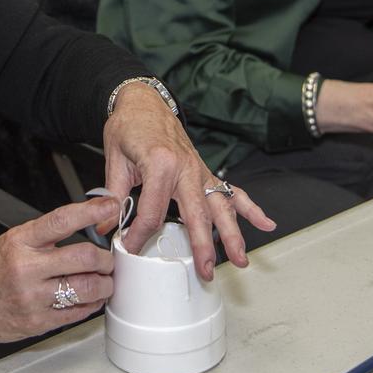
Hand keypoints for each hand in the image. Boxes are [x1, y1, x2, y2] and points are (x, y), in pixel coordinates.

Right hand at [0, 197, 118, 362]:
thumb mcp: (10, 241)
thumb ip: (44, 236)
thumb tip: (82, 223)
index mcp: (20, 242)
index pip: (62, 220)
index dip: (92, 211)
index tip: (110, 206)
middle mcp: (27, 269)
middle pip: (84, 257)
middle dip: (105, 259)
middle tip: (107, 259)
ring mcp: (33, 298)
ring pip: (87, 288)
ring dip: (104, 284)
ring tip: (103, 281)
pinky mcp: (39, 322)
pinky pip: (78, 312)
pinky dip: (91, 304)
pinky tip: (88, 299)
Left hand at [102, 83, 274, 280]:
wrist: (144, 102)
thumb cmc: (129, 126)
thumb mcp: (114, 159)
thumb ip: (113, 195)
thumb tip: (107, 224)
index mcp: (160, 164)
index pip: (152, 212)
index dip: (140, 234)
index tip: (131, 246)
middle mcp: (186, 168)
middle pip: (197, 213)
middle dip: (202, 245)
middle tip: (206, 271)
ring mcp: (199, 171)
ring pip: (220, 206)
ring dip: (232, 234)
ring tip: (240, 258)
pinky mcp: (205, 172)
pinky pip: (232, 191)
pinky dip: (250, 208)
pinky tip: (265, 223)